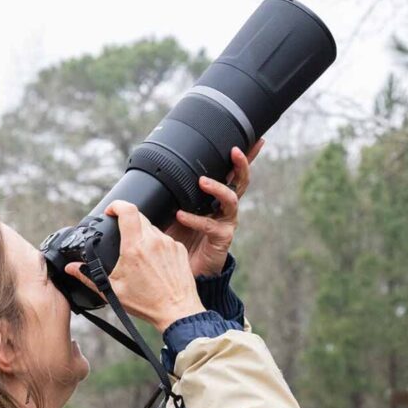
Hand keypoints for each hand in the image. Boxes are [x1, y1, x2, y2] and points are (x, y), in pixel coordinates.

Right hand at [65, 200, 204, 332]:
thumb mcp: (113, 291)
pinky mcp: (179, 249)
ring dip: (143, 236)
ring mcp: (169, 243)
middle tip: (121, 236)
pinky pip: (165, 239)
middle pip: (139, 216)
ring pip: (152, 228)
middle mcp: (153, 241)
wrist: (177, 312)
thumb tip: (71, 268)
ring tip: (139, 256)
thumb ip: (89, 277)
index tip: (110, 211)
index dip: (116, 205)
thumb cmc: (146, 303)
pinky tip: (154, 263)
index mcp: (134, 247)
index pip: (127, 210)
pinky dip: (157, 246)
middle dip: (127, 222)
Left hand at [165, 139, 264, 276]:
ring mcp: (226, 222)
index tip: (255, 139)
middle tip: (233, 151)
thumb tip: (151, 174)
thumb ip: (171, 193)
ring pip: (232, 199)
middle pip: (241, 181)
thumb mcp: (175, 208)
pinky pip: (210, 225)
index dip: (246, 157)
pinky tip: (181, 215)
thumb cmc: (181, 235)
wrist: (185, 267)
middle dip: (241, 165)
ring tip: (202, 181)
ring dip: (218, 188)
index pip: (234, 173)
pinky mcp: (221, 238)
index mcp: (218, 197)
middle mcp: (226, 207)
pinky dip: (195, 219)